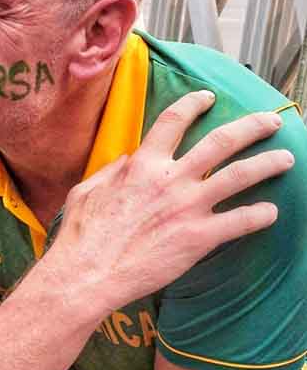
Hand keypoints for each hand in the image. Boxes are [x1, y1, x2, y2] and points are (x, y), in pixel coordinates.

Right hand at [47, 90, 292, 312]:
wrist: (89, 272)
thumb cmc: (82, 234)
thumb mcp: (87, 190)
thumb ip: (111, 171)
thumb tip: (127, 160)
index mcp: (141, 165)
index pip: (173, 121)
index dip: (193, 104)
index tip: (208, 97)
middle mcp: (170, 179)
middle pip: (220, 142)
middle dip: (251, 127)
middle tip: (271, 121)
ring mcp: (187, 207)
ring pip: (239, 176)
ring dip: (267, 164)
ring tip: (286, 159)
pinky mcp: (199, 237)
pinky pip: (239, 221)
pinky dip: (260, 215)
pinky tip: (271, 212)